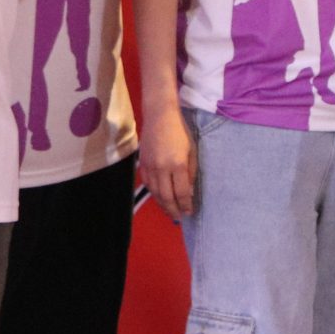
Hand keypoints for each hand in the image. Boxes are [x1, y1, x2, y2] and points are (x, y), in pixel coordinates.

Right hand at [143, 104, 197, 219]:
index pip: (182, 192)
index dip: (185, 204)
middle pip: (167, 196)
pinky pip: (147, 184)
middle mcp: (162, 168)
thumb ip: (191, 172)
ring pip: (155, 193)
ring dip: (162, 204)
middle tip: (179, 216)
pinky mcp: (142, 164)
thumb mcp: (192, 151)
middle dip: (173, 209)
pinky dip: (153, 193)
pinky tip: (159, 198)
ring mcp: (150, 167)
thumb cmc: (181, 131)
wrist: (160, 116)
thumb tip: (189, 191)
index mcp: (178, 164)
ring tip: (169, 211)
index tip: (189, 212)